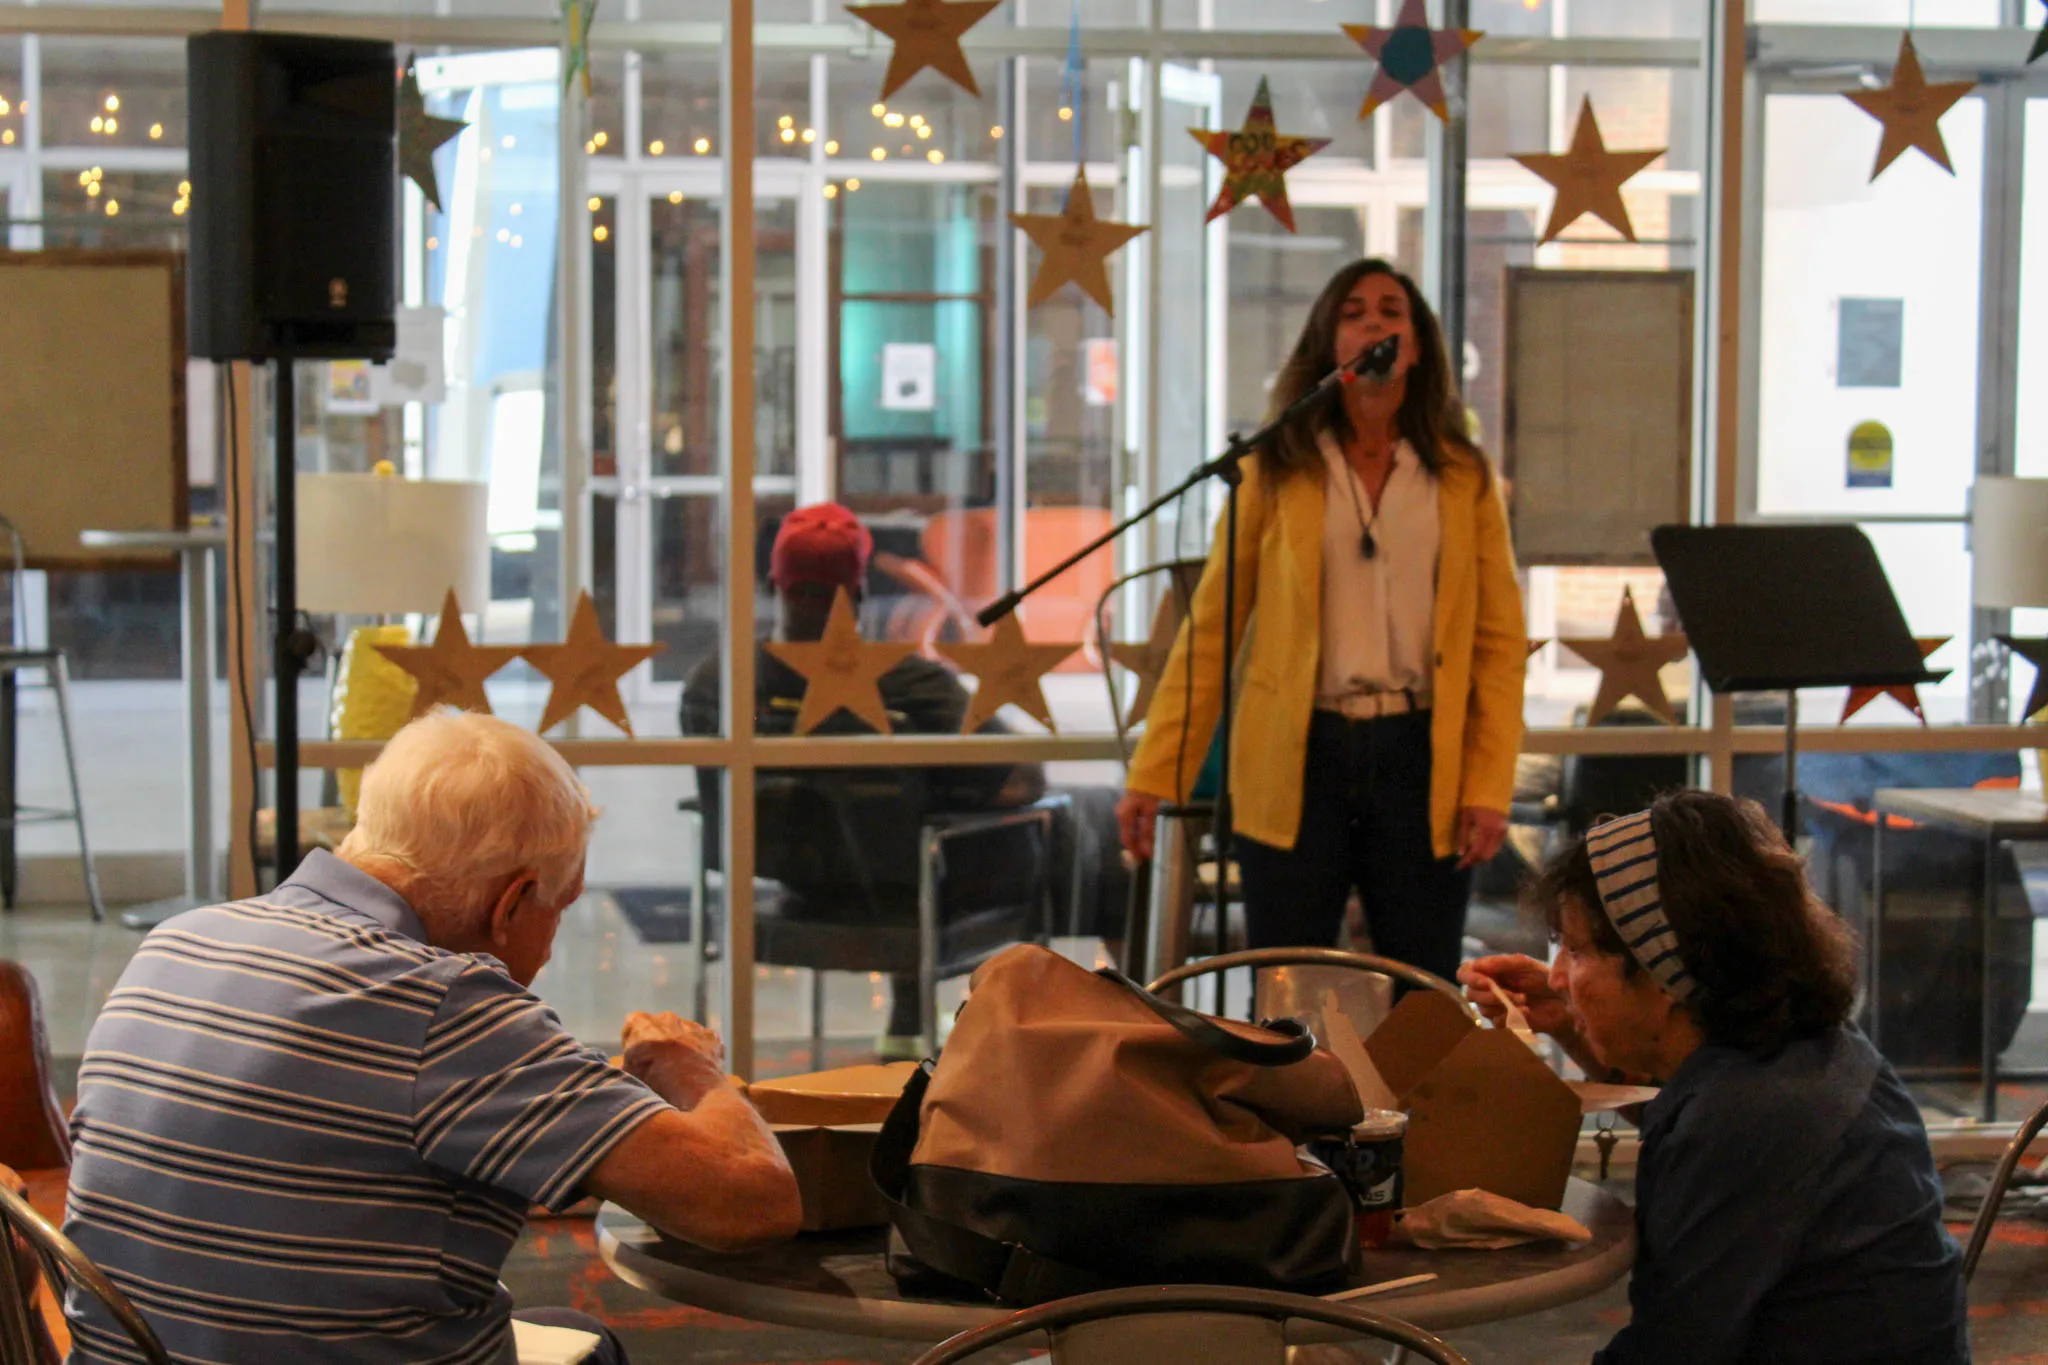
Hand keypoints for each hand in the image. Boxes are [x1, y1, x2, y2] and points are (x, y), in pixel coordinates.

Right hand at [622, 1011, 726, 1109]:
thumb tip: (625, 1066)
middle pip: (659, 1027)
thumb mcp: (628, 1074)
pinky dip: (701, 1052)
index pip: (632, 1025)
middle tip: (659, 1067)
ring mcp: (692, 1025)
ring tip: (680, 1072)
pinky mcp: (712, 1037)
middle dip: (659, 1042)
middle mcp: (667, 1017)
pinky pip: (703, 1041)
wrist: (693, 1091)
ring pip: (683, 1032)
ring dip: (681, 1046)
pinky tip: (698, 1070)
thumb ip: (626, 1063)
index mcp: (641, 1023)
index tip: (638, 1059)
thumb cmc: (655, 1083)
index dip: (634, 1042)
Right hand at [1116, 789, 1161, 861]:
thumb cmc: (1148, 791)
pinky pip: (1132, 825)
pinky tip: (1145, 836)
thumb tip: (1146, 849)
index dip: (1134, 851)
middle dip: (1136, 847)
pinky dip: (1138, 832)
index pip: (1127, 839)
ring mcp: (1123, 812)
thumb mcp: (1150, 811)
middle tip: (1145, 857)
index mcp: (1124, 816)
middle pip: (1128, 836)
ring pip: (1130, 831)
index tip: (1141, 860)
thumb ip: (1148, 830)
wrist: (1147, 775)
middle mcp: (1121, 815)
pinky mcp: (1127, 810)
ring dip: (1138, 841)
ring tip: (1147, 849)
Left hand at [1456, 806, 1508, 869]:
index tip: (1458, 866)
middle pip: (1486, 856)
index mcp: (1486, 829)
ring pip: (1492, 853)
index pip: (1476, 852)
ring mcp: (1503, 832)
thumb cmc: (1474, 803)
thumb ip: (1463, 836)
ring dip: (1481, 856)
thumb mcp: (1465, 819)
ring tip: (1469, 854)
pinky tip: (1478, 847)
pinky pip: (1496, 847)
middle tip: (1463, 861)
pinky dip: (1487, 850)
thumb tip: (1460, 854)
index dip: (1467, 861)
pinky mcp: (1505, 831)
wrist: (1491, 792)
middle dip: (1474, 861)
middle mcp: (1497, 833)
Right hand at [1458, 954, 1574, 1038]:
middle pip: (1470, 994)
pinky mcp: (1505, 1022)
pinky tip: (1526, 1011)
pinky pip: (1496, 1023)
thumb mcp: (1524, 964)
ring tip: (1525, 1000)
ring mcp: (1495, 1007)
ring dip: (1504, 1004)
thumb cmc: (1544, 977)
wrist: (1564, 1001)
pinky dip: (1511, 1016)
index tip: (1486, 982)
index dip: (1470, 978)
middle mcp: (1487, 989)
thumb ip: (1500, 963)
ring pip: (1483, 1009)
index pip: (1464, 973)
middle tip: (1513, 993)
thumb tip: (1475, 965)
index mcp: (1489, 971)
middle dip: (1490, 995)